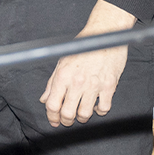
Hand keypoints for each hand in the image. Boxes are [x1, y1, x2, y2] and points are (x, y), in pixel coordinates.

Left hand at [40, 0, 134, 125]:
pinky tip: (97, 107)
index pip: (52, 104)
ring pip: (85, 114)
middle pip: (67, 113)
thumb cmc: (83, 45)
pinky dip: (100, 111)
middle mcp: (77, 82)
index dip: (51, 116)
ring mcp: (94, 85)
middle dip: (65, 121)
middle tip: (66, 121)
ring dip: (81, 118)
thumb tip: (44, 99)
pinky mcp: (109, 86)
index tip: (54, 120)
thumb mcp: (62, 61)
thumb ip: (52, 82)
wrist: (105, 34)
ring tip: (80, 114)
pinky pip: (104, 108)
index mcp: (63, 75)